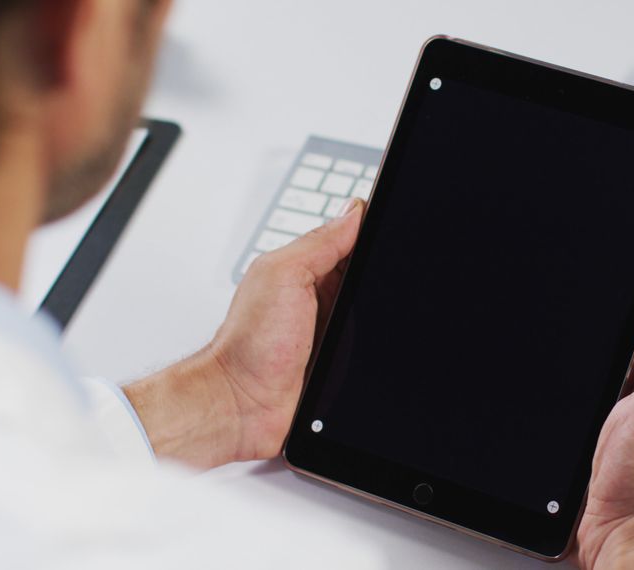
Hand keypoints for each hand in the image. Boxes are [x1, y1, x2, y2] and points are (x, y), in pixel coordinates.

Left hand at [125, 199, 363, 467]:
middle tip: (368, 291)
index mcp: (307, 269)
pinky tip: (370, 348)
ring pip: (376, 312)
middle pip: (371, 274)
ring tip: (358, 326)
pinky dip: (377, 348)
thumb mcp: (283, 275)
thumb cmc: (249, 344)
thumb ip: (319, 243)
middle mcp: (322, 297)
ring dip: (379, 318)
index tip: (392, 227)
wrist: (242, 405)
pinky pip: (374, 347)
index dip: (374, 231)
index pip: (352, 238)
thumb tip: (354, 212)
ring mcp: (335, 329)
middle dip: (380, 277)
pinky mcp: (344, 360)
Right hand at [576, 277, 633, 568]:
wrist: (622, 532)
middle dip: (606, 311)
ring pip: (594, 367)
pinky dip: (566, 383)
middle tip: (597, 274)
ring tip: (572, 312)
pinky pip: (577, 396)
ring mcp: (611, 414)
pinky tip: (556, 375)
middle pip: (619, 339)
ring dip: (581, 349)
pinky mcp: (585, 435)